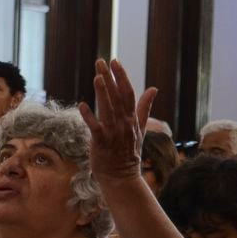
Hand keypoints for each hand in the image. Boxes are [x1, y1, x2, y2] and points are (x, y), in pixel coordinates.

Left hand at [78, 59, 157, 181]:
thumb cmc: (128, 152)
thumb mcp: (140, 129)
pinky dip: (89, 116)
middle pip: (117, 96)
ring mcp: (113, 133)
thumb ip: (145, 108)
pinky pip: (95, 128)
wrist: (121, 176)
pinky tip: (82, 104)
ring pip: (108, 109)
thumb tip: (154, 88)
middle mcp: (124, 123)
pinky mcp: (101, 143)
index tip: (115, 62)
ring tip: (97, 76)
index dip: (122, 77)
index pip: (128, 93)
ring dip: (102, 92)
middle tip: (101, 61)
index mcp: (132, 118)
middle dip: (109, 78)